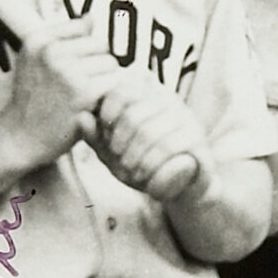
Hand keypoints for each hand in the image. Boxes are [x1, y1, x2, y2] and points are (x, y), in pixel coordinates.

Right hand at [2, 21, 115, 164]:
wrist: (20, 137)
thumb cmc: (31, 99)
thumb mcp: (34, 59)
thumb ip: (62, 36)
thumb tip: (91, 17)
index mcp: (38, 39)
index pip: (84, 28)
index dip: (85, 49)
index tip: (75, 66)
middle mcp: (51, 51)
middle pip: (102, 45)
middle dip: (98, 65)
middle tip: (82, 85)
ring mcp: (67, 71)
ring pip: (111, 64)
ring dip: (106, 81)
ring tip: (86, 96)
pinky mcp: (84, 92)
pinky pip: (114, 83)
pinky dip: (109, 96)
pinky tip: (94, 105)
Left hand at [90, 78, 210, 201]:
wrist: (182, 187)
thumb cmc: (144, 164)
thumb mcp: (112, 152)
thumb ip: (95, 136)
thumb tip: (81, 117)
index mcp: (145, 93)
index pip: (121, 90)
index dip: (107, 116)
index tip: (108, 139)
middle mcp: (167, 98)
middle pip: (133, 115)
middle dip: (120, 144)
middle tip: (119, 160)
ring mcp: (184, 116)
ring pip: (149, 132)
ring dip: (135, 158)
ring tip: (132, 171)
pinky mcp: (196, 138)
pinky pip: (169, 147)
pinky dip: (151, 166)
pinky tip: (146, 175)